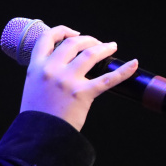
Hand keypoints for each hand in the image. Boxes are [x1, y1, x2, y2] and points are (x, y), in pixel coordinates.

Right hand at [18, 25, 137, 130]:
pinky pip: (108, 79)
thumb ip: (44, 73)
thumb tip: (61, 65)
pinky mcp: (83, 94)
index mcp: (36, 67)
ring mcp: (68, 80)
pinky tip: (133, 64)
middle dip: (87, 39)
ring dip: (103, 48)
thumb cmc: (36, 115)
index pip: (47, 38)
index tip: (73, 33)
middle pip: (73, 43)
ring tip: (111, 47)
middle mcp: (52, 69)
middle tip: (95, 43)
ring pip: (90, 54)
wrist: (39, 135)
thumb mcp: (32, 86)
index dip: (62, 31)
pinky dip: (123, 71)